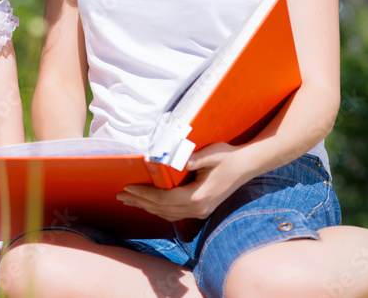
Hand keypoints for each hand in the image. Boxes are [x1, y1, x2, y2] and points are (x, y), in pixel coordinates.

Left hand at [116, 143, 253, 220]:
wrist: (247, 166)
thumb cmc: (227, 156)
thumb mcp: (212, 154)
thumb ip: (195, 158)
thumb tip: (179, 159)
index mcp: (198, 197)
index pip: (164, 199)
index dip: (144, 194)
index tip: (128, 186)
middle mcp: (198, 209)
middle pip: (162, 209)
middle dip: (139, 202)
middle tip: (120, 195)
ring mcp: (200, 211)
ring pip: (167, 214)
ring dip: (147, 207)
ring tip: (129, 200)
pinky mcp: (201, 209)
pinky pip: (175, 213)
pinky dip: (159, 209)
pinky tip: (148, 204)